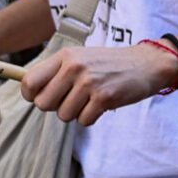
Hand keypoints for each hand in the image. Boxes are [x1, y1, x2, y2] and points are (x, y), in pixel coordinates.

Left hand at [20, 43, 177, 124]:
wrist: (148, 63)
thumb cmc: (111, 64)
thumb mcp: (82, 58)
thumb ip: (57, 71)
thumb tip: (30, 91)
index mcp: (65, 56)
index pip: (29, 81)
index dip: (31, 95)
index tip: (40, 97)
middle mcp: (74, 67)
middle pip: (43, 103)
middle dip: (55, 107)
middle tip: (71, 100)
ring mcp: (90, 83)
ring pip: (63, 115)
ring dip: (76, 113)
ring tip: (90, 100)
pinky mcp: (105, 98)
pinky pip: (83, 121)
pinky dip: (91, 118)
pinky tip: (101, 105)